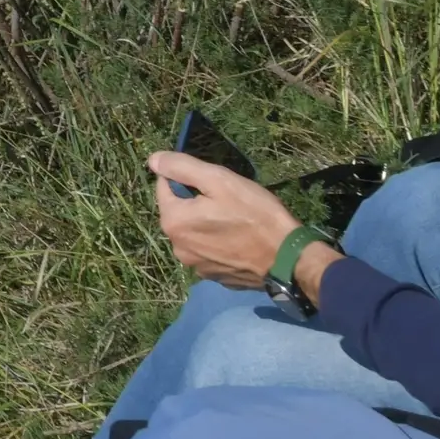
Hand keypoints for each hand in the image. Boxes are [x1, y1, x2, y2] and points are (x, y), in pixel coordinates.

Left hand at [146, 148, 311, 291]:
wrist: (287, 258)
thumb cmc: (254, 214)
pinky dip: (217, 242)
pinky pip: (208, 251)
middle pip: (179, 212)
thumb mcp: (219, 180)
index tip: (212, 181)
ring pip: (194, 232)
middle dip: (197, 202)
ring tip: (235, 219)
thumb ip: (182, 167)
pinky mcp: (214, 277)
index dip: (187, 178)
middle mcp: (177, 248)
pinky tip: (239, 239)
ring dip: (206, 223)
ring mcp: (195, 266)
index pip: (165, 187)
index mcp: (173, 222)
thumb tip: (152, 160)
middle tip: (228, 200)